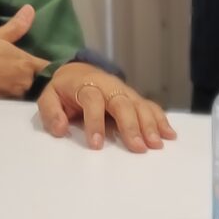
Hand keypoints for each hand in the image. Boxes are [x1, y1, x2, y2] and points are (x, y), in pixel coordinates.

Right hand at [0, 6, 52, 98]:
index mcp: (27, 64)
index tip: (47, 61)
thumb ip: (16, 26)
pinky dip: (9, 89)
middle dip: (33, 74)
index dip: (49, 65)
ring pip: (24, 88)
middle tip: (22, 65)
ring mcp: (13, 94)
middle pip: (36, 79)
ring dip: (21, 82)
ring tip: (10, 74)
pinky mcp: (2, 103)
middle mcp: (24, 82)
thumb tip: (30, 9)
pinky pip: (12, 96)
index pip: (48, 67)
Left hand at [39, 63, 174, 153]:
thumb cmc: (64, 90)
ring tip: (156, 144)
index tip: (96, 145)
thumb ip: (51, 112)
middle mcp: (109, 87)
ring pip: (139, 105)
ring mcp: (124, 92)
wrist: (78, 70)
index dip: (95, 122)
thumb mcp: (49, 97)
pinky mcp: (134, 98)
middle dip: (131, 125)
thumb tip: (60, 129)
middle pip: (122, 103)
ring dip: (150, 125)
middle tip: (138, 148)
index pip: (92, 100)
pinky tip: (170, 135)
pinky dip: (161, 119)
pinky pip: (150, 106)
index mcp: (85, 85)